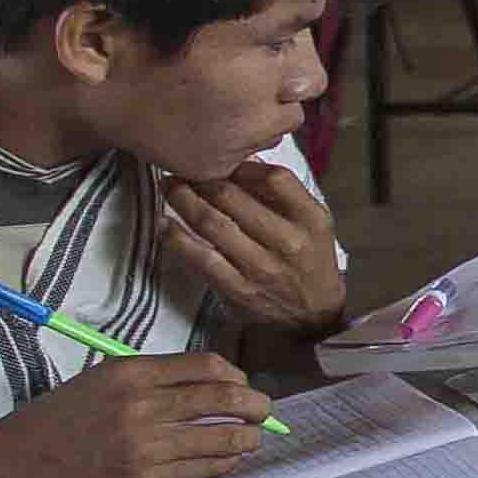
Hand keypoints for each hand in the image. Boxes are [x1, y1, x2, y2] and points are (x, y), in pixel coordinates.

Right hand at [0, 354, 268, 477]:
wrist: (13, 468)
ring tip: (252, 440)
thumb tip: (214, 385)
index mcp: (130, 372)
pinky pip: (202, 471)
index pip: (208, 366)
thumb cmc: (58, 423)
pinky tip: (228, 462)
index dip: (237, 376)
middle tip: (265, 412)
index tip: (244, 385)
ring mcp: (143, 446)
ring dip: (247, 439)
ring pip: (221, 438)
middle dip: (256, 406)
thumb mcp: (100, 382)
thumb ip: (152, 380)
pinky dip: (224, 465)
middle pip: (224, 398)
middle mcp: (140, 405)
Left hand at [159, 159, 345, 338]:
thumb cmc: (310, 261)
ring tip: (170, 187)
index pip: (276, 179)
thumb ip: (283, 194)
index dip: (244, 165)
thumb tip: (244, 159)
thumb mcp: (313, 223)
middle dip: (201, 176)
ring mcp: (260, 267)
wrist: (312, 317)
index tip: (226, 160)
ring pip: (212, 223)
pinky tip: (164, 225)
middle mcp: (287, 242)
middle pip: (234, 196)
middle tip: (182, 167)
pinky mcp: (237, 289)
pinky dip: (177, 238)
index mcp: (310, 220)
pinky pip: (200, 258)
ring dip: (183, 200)